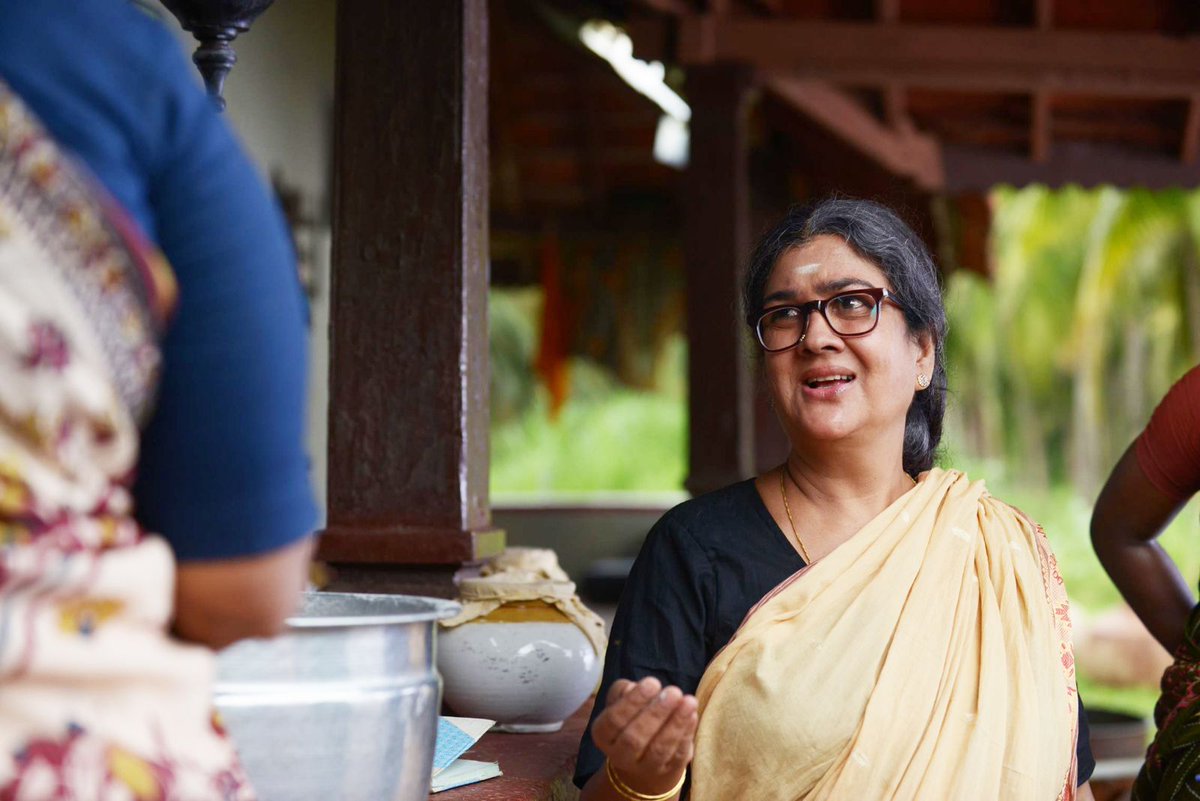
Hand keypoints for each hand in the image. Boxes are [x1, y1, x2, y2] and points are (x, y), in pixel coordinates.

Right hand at [590, 677, 698, 795]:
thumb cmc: (630, 720)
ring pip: (659, 749)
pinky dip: (685, 735)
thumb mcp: (620, 701)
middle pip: (635, 738)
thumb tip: (636, 687)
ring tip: (689, 701)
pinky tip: (692, 716)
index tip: (653, 682)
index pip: (614, 720)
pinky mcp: (667, 772)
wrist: (641, 760)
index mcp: (603, 734)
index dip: (633, 701)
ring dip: (676, 723)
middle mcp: (620, 755)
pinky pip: (677, 755)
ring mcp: (644, 768)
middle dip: (656, 713)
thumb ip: (623, 690)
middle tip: (674, 691)